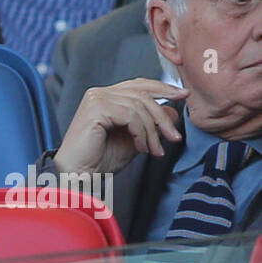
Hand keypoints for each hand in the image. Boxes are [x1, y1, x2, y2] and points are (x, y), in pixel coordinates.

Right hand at [55, 78, 187, 176]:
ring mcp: (96, 99)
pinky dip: (141, 132)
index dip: (163, 88)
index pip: (139, 85)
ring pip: (140, 105)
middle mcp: (99, 93)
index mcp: (105, 97)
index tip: (183, 96)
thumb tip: (172, 110)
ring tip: (153, 150)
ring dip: (152, 130)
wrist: (78, 177)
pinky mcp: (96, 108)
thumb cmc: (99, 161)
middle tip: (173, 138)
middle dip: (162, 117)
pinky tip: (140, 147)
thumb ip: (150, 123)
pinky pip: (131, 115)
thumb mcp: (134, 139)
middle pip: (143, 94)